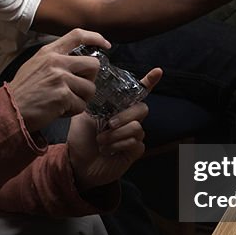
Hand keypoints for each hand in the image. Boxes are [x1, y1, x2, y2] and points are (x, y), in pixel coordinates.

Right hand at [7, 29, 108, 133]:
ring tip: (65, 103)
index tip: (106, 45)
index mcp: (49, 52)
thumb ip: (54, 60)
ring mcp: (60, 78)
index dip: (96, 37)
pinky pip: (81, 105)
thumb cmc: (22, 91)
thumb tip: (77, 62)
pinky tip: (59, 111)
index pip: (78, 35)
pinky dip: (72, 111)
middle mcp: (56, 62)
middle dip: (90, 79)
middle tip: (78, 89)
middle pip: (93, 64)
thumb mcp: (35, 65)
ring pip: (90, 88)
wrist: (8, 109)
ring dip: (81, 99)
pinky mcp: (63, 96)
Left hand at [67, 68, 163, 190]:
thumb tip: (96, 88)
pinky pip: (134, 142)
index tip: (157, 71)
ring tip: (101, 141)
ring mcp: (133, 135)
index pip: (137, 93)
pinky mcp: (134, 150)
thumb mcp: (83, 116)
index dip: (149, 82)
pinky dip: (118, 145)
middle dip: (125, 116)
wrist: (77, 163)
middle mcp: (128, 120)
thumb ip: (93, 102)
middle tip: (108, 124)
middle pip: (141, 109)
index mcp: (118, 108)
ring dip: (116, 134)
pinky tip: (108, 150)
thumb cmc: (80, 139)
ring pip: (136, 127)